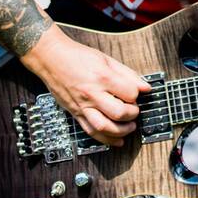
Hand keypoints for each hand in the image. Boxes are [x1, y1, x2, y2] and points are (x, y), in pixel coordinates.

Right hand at [21, 29, 151, 146]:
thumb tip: (146, 87)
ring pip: (104, 127)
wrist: (51, 58)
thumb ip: (128, 74)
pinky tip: (117, 141)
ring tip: (130, 127)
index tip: (136, 93)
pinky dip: (106, 140)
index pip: (129, 93)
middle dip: (132, 114)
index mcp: (102, 77)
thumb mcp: (106, 59)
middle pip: (118, 113)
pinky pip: (91, 132)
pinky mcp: (75, 113)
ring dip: (122, 131)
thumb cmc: (77, 56)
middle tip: (135, 110)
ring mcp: (82, 105)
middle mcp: (92, 94)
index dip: (137, 95)